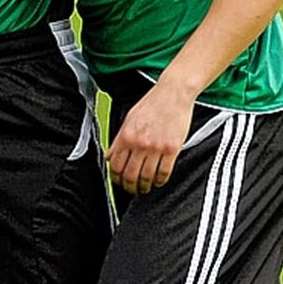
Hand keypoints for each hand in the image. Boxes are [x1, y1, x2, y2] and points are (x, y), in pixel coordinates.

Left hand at [107, 79, 194, 194]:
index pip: (115, 166)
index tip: (119, 182)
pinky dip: (160, 181)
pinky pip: (164, 172)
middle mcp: (139, 144)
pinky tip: (158, 181)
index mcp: (126, 136)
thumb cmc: (151, 105)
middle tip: (131, 189)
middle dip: (129, 187)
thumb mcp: (128, 120)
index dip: (115, 178)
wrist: (173, 94)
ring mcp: (156, 147)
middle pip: (130, 175)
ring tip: (144, 188)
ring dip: (144, 187)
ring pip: (146, 177)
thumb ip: (118, 140)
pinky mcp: (172, 149)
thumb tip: (109, 157)